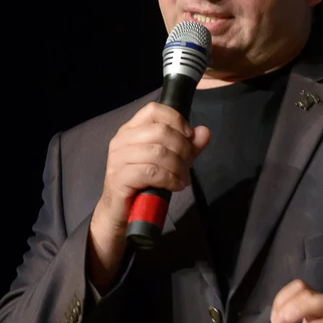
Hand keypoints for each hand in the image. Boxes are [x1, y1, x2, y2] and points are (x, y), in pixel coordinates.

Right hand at [87, 103, 210, 288]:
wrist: (120, 212)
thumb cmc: (143, 184)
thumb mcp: (170, 162)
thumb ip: (187, 146)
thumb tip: (204, 132)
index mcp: (131, 129)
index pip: (155, 110)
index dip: (177, 120)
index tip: (188, 138)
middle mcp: (121, 139)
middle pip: (161, 131)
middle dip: (182, 148)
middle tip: (187, 165)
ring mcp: (118, 158)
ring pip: (158, 152)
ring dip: (178, 167)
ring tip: (182, 179)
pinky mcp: (119, 177)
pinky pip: (151, 172)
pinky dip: (169, 179)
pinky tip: (175, 186)